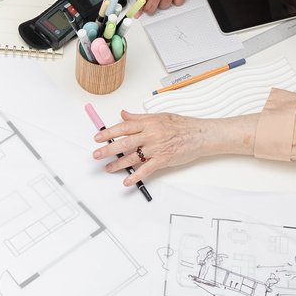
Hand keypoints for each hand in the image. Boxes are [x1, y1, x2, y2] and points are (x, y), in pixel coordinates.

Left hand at [92, 110, 210, 183]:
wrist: (199, 135)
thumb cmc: (181, 125)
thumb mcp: (159, 116)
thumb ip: (139, 117)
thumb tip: (124, 114)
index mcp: (148, 123)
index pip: (124, 127)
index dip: (109, 132)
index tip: (98, 137)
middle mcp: (150, 135)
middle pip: (125, 143)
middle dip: (108, 149)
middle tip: (96, 154)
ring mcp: (156, 148)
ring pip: (133, 157)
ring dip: (118, 164)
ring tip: (108, 168)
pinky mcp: (163, 160)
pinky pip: (146, 169)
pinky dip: (136, 176)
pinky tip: (127, 181)